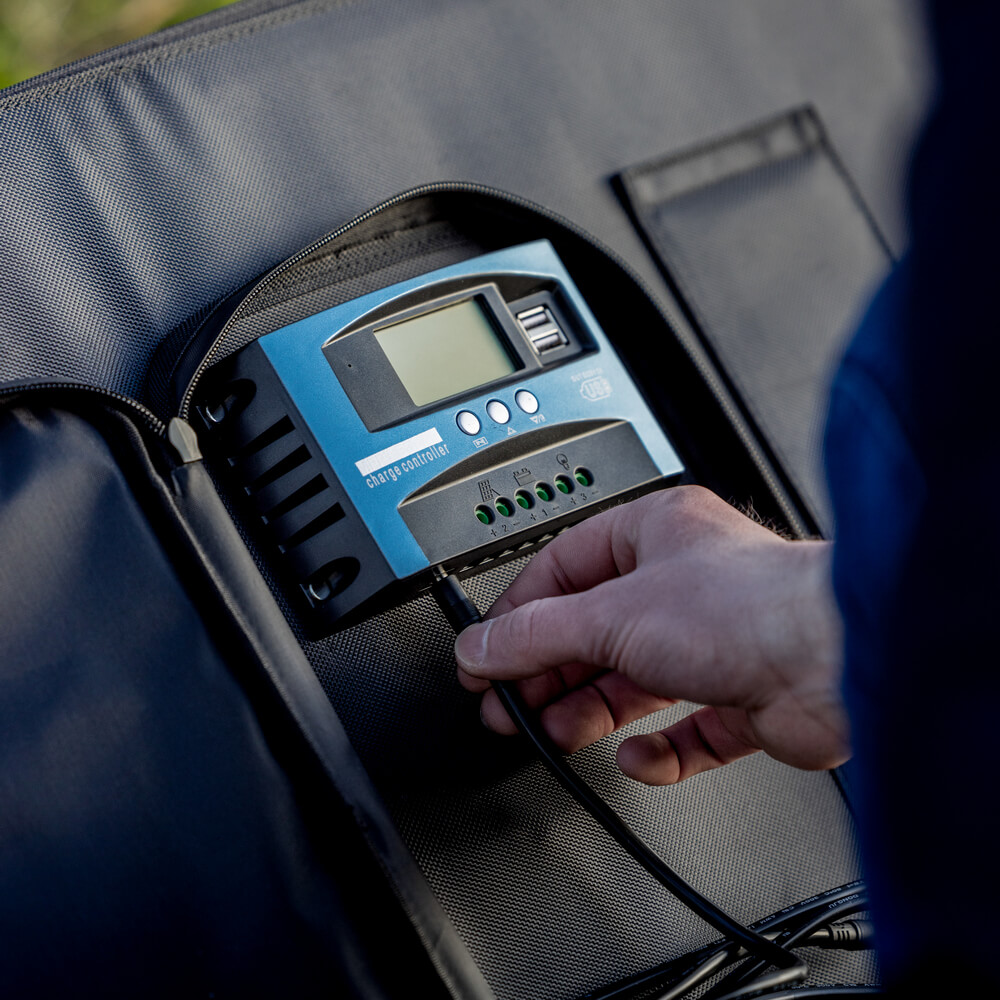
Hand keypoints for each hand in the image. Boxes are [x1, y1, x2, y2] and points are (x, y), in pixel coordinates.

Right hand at [455, 485, 847, 784]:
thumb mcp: (611, 614)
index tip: (486, 656)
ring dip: (590, 711)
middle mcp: (683, 583)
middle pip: (593, 631)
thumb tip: (481, 648)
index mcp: (652, 534)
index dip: (517, 616)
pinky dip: (657, 750)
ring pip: (632, 681)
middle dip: (548, 672)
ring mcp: (714, 642)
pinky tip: (639, 755)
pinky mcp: (741, 697)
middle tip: (510, 706)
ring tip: (555, 732)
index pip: (562, 570)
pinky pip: (685, 731)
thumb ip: (535, 635)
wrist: (838, 662)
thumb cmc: (750, 606)